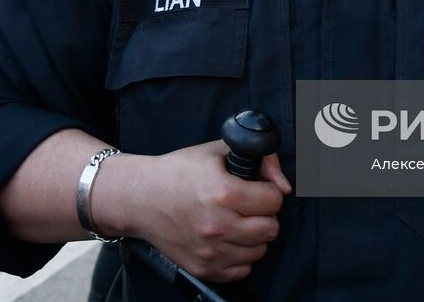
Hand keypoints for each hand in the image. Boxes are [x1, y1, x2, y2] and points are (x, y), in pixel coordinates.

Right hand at [104, 140, 290, 282]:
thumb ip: (260, 160)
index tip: (257, 189)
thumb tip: (283, 185)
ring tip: (237, 222)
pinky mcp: (203, 268)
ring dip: (254, 236)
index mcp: (224, 193)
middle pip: (271, 229)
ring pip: (259, 251)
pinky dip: (240, 256)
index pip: (273, 200)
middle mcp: (219, 225)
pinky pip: (241, 270)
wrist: (140, 197)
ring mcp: (210, 250)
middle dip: (265, 214)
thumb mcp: (217, 152)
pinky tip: (228, 239)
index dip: (268, 191)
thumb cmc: (178, 172)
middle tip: (250, 206)